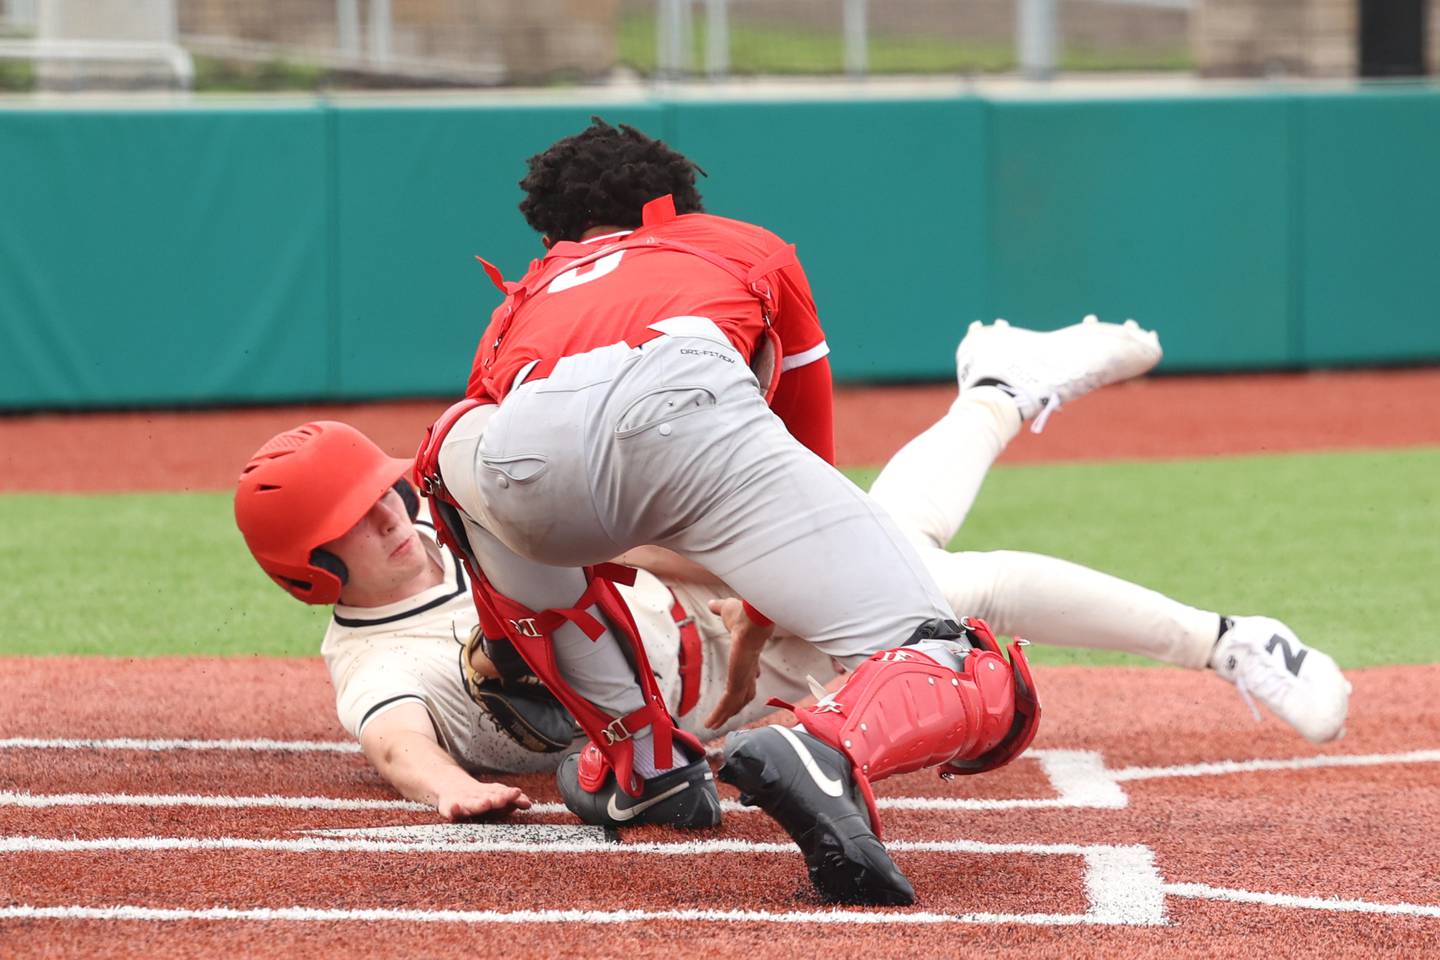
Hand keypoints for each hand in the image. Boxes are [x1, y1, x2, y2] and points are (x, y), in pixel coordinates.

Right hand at [435, 781, 531, 820]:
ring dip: (479, 804)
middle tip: (505, 799)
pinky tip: (455, 808)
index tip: (518, 793)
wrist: (451, 786)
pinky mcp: (448, 808)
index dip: (509, 795)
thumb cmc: (479, 796)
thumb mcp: (495, 795)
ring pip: (472, 804)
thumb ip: (512, 801)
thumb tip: (529, 804)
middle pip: (488, 797)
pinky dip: (453, 810)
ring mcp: (463, 803)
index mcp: (490, 795)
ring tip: (486, 803)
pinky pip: (451, 811)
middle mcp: (477, 798)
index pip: (501, 794)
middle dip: (497, 798)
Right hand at [703, 597, 775, 730]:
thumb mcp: (729, 611)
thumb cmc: (745, 612)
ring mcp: (744, 678)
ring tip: (713, 726)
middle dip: (736, 705)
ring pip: (735, 703)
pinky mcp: (737, 682)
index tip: (746, 686)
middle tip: (726, 715)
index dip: (747, 681)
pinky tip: (710, 723)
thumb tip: (712, 603)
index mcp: (750, 654)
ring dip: (724, 715)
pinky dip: (719, 715)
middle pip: (745, 693)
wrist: (753, 619)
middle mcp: (749, 669)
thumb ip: (720, 609)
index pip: (750, 673)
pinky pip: (727, 704)